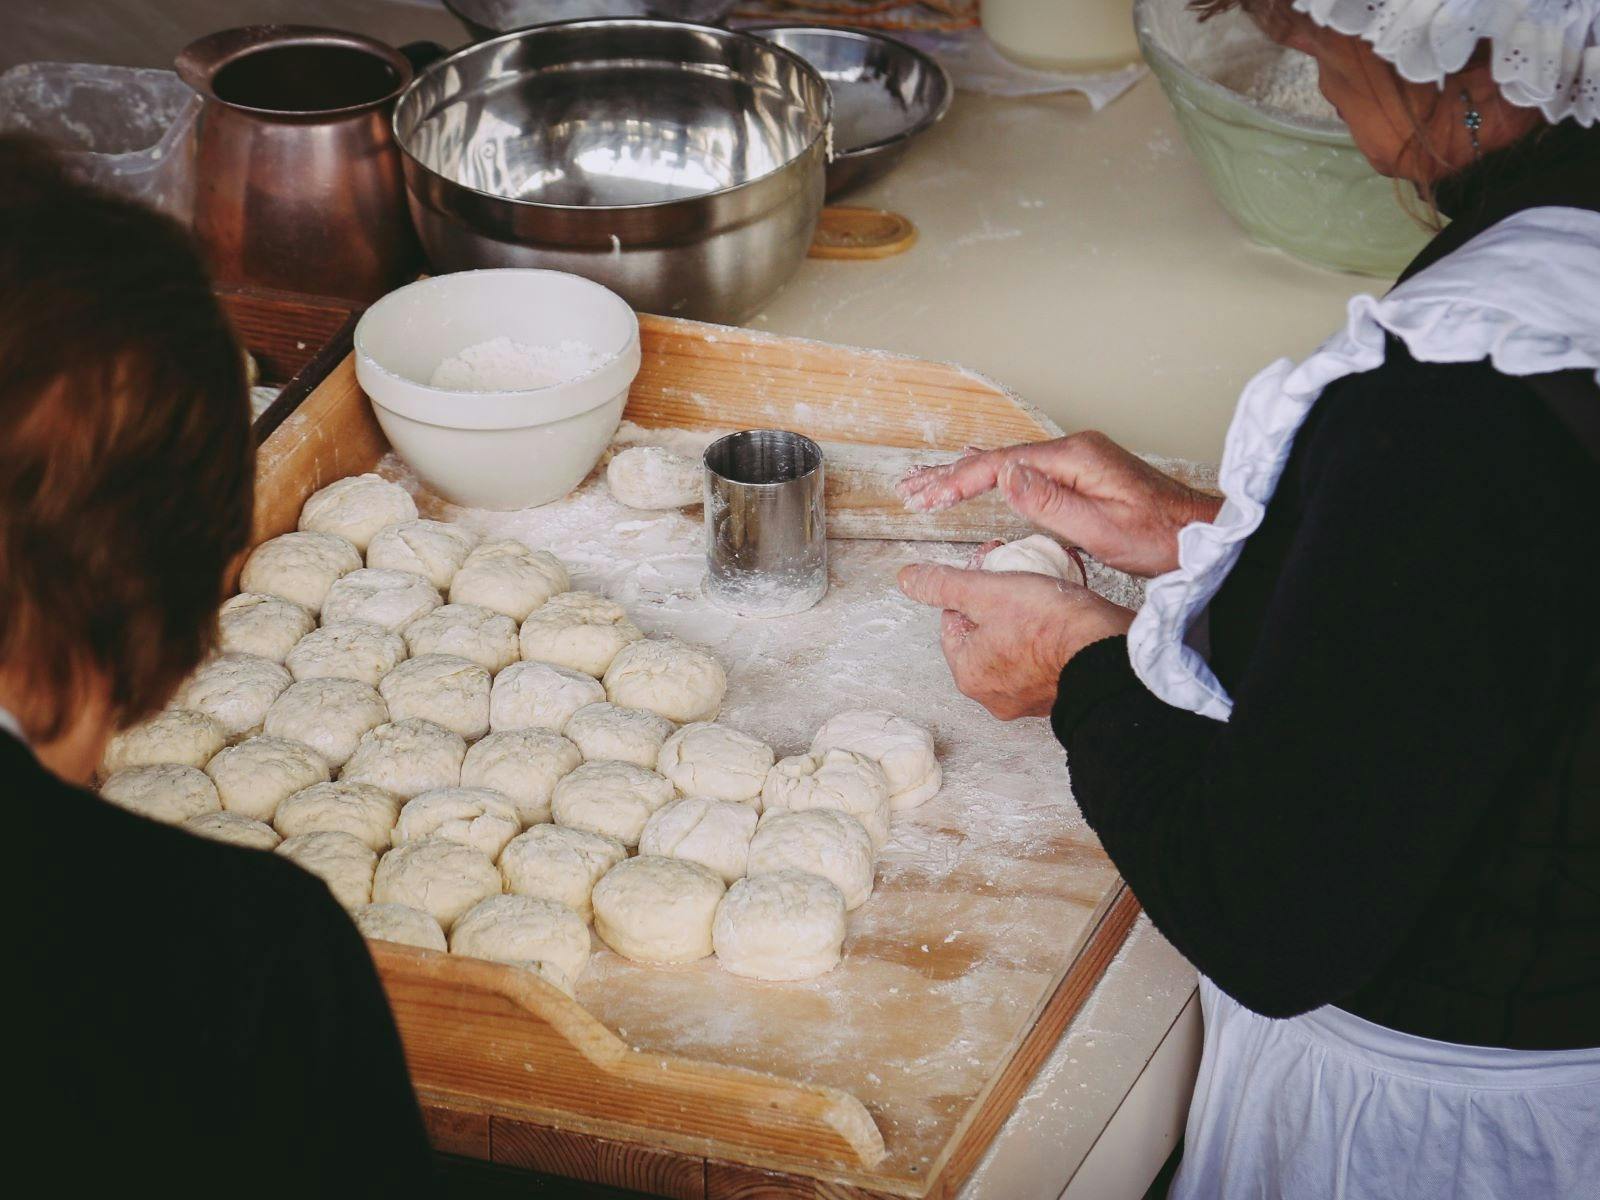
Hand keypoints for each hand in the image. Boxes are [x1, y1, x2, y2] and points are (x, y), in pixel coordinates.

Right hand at [897, 431, 1220, 577]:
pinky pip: (1027, 471)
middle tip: (911, 487)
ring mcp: (1079, 461)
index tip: (929, 498)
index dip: (961, 481)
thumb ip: (1051, 502)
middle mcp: (1074, 451)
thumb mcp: (1102, 529)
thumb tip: (1007, 477)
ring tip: (929, 484)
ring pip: (1010, 464)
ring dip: (966, 475)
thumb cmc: (1159, 538)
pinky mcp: (1083, 475)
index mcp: (1075, 458)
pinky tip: (979, 477)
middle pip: (1000, 458)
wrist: (1200, 535)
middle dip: (951, 474)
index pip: (1003, 465)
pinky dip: (993, 477)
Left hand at [898, 562, 1134, 719]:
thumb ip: (944, 585)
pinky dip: (1050, 635)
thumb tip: (909, 579)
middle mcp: (994, 694)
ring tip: (1044, 591)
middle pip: (985, 632)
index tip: (992, 565)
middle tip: (1019, 575)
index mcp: (968, 673)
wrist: (1109, 654)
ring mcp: (1029, 697)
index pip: (954, 619)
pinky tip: (1063, 615)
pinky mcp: (1059, 692)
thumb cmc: (1051, 626)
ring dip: (1025, 616)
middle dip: (999, 600)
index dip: (971, 585)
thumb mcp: (987, 591)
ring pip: (1016, 644)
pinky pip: (1044, 657)